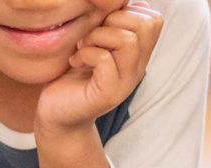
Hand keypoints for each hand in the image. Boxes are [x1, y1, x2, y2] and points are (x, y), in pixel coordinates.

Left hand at [35, 2, 163, 134]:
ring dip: (97, 37)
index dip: (127, 13)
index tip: (102, 26)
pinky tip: (76, 61)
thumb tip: (135, 4)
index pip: (153, 20)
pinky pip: (105, 59)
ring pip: (127, 40)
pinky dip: (86, 53)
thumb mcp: (95, 42)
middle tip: (91, 37)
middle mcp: (137, 68)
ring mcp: (125, 82)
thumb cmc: (72, 74)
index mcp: (137, 54)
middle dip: (113, 21)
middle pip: (145, 26)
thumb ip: (111, 26)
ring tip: (83, 48)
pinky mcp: (108, 94)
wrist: (56, 113)